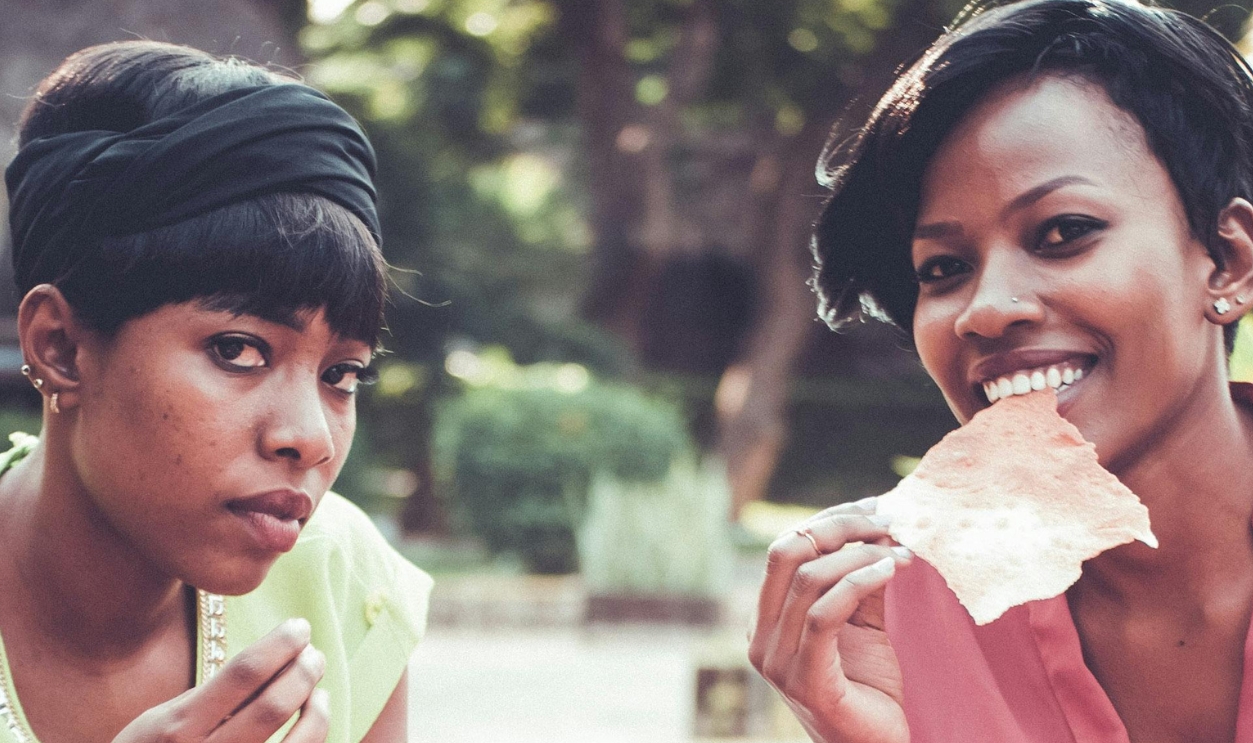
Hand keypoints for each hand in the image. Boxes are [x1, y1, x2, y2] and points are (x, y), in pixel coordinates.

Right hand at [113, 618, 328, 742]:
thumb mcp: (159, 720)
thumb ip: (206, 696)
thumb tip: (266, 663)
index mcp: (180, 726)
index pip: (243, 673)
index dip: (279, 645)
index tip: (298, 627)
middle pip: (273, 705)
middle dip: (302, 671)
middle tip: (313, 652)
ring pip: (297, 740)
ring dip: (316, 704)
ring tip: (316, 682)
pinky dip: (314, 732)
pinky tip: (315, 713)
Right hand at [748, 498, 912, 742]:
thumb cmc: (867, 688)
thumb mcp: (862, 622)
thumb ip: (859, 580)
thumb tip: (880, 529)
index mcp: (766, 617)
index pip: (785, 546)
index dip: (829, 519)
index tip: (873, 507)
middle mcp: (761, 635)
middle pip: (788, 551)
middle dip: (840, 526)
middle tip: (886, 520)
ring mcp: (777, 661)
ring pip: (808, 579)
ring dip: (859, 554)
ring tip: (898, 549)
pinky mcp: (805, 680)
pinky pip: (823, 616)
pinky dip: (857, 583)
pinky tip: (889, 570)